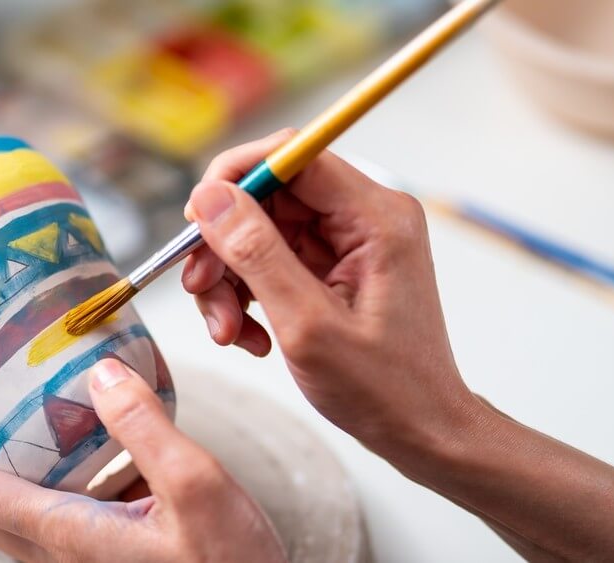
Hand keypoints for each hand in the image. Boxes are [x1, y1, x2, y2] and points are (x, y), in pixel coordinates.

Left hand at [0, 359, 284, 562]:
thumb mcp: (196, 486)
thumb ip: (145, 427)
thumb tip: (99, 371)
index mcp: (70, 533)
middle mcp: (64, 551)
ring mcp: (85, 557)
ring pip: (11, 516)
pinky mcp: (111, 554)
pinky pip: (51, 516)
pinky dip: (34, 481)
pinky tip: (72, 448)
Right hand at [183, 130, 485, 458]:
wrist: (419, 430)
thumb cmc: (384, 389)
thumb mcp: (308, 323)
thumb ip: (257, 253)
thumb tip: (209, 198)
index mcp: (376, 217)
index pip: (292, 155)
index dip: (234, 176)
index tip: (194, 217)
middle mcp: (364, 217)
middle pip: (268, 196)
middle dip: (224, 244)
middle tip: (201, 289)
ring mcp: (347, 242)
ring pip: (260, 231)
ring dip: (230, 278)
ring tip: (228, 331)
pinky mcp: (332, 266)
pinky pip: (270, 260)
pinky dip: (248, 294)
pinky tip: (250, 336)